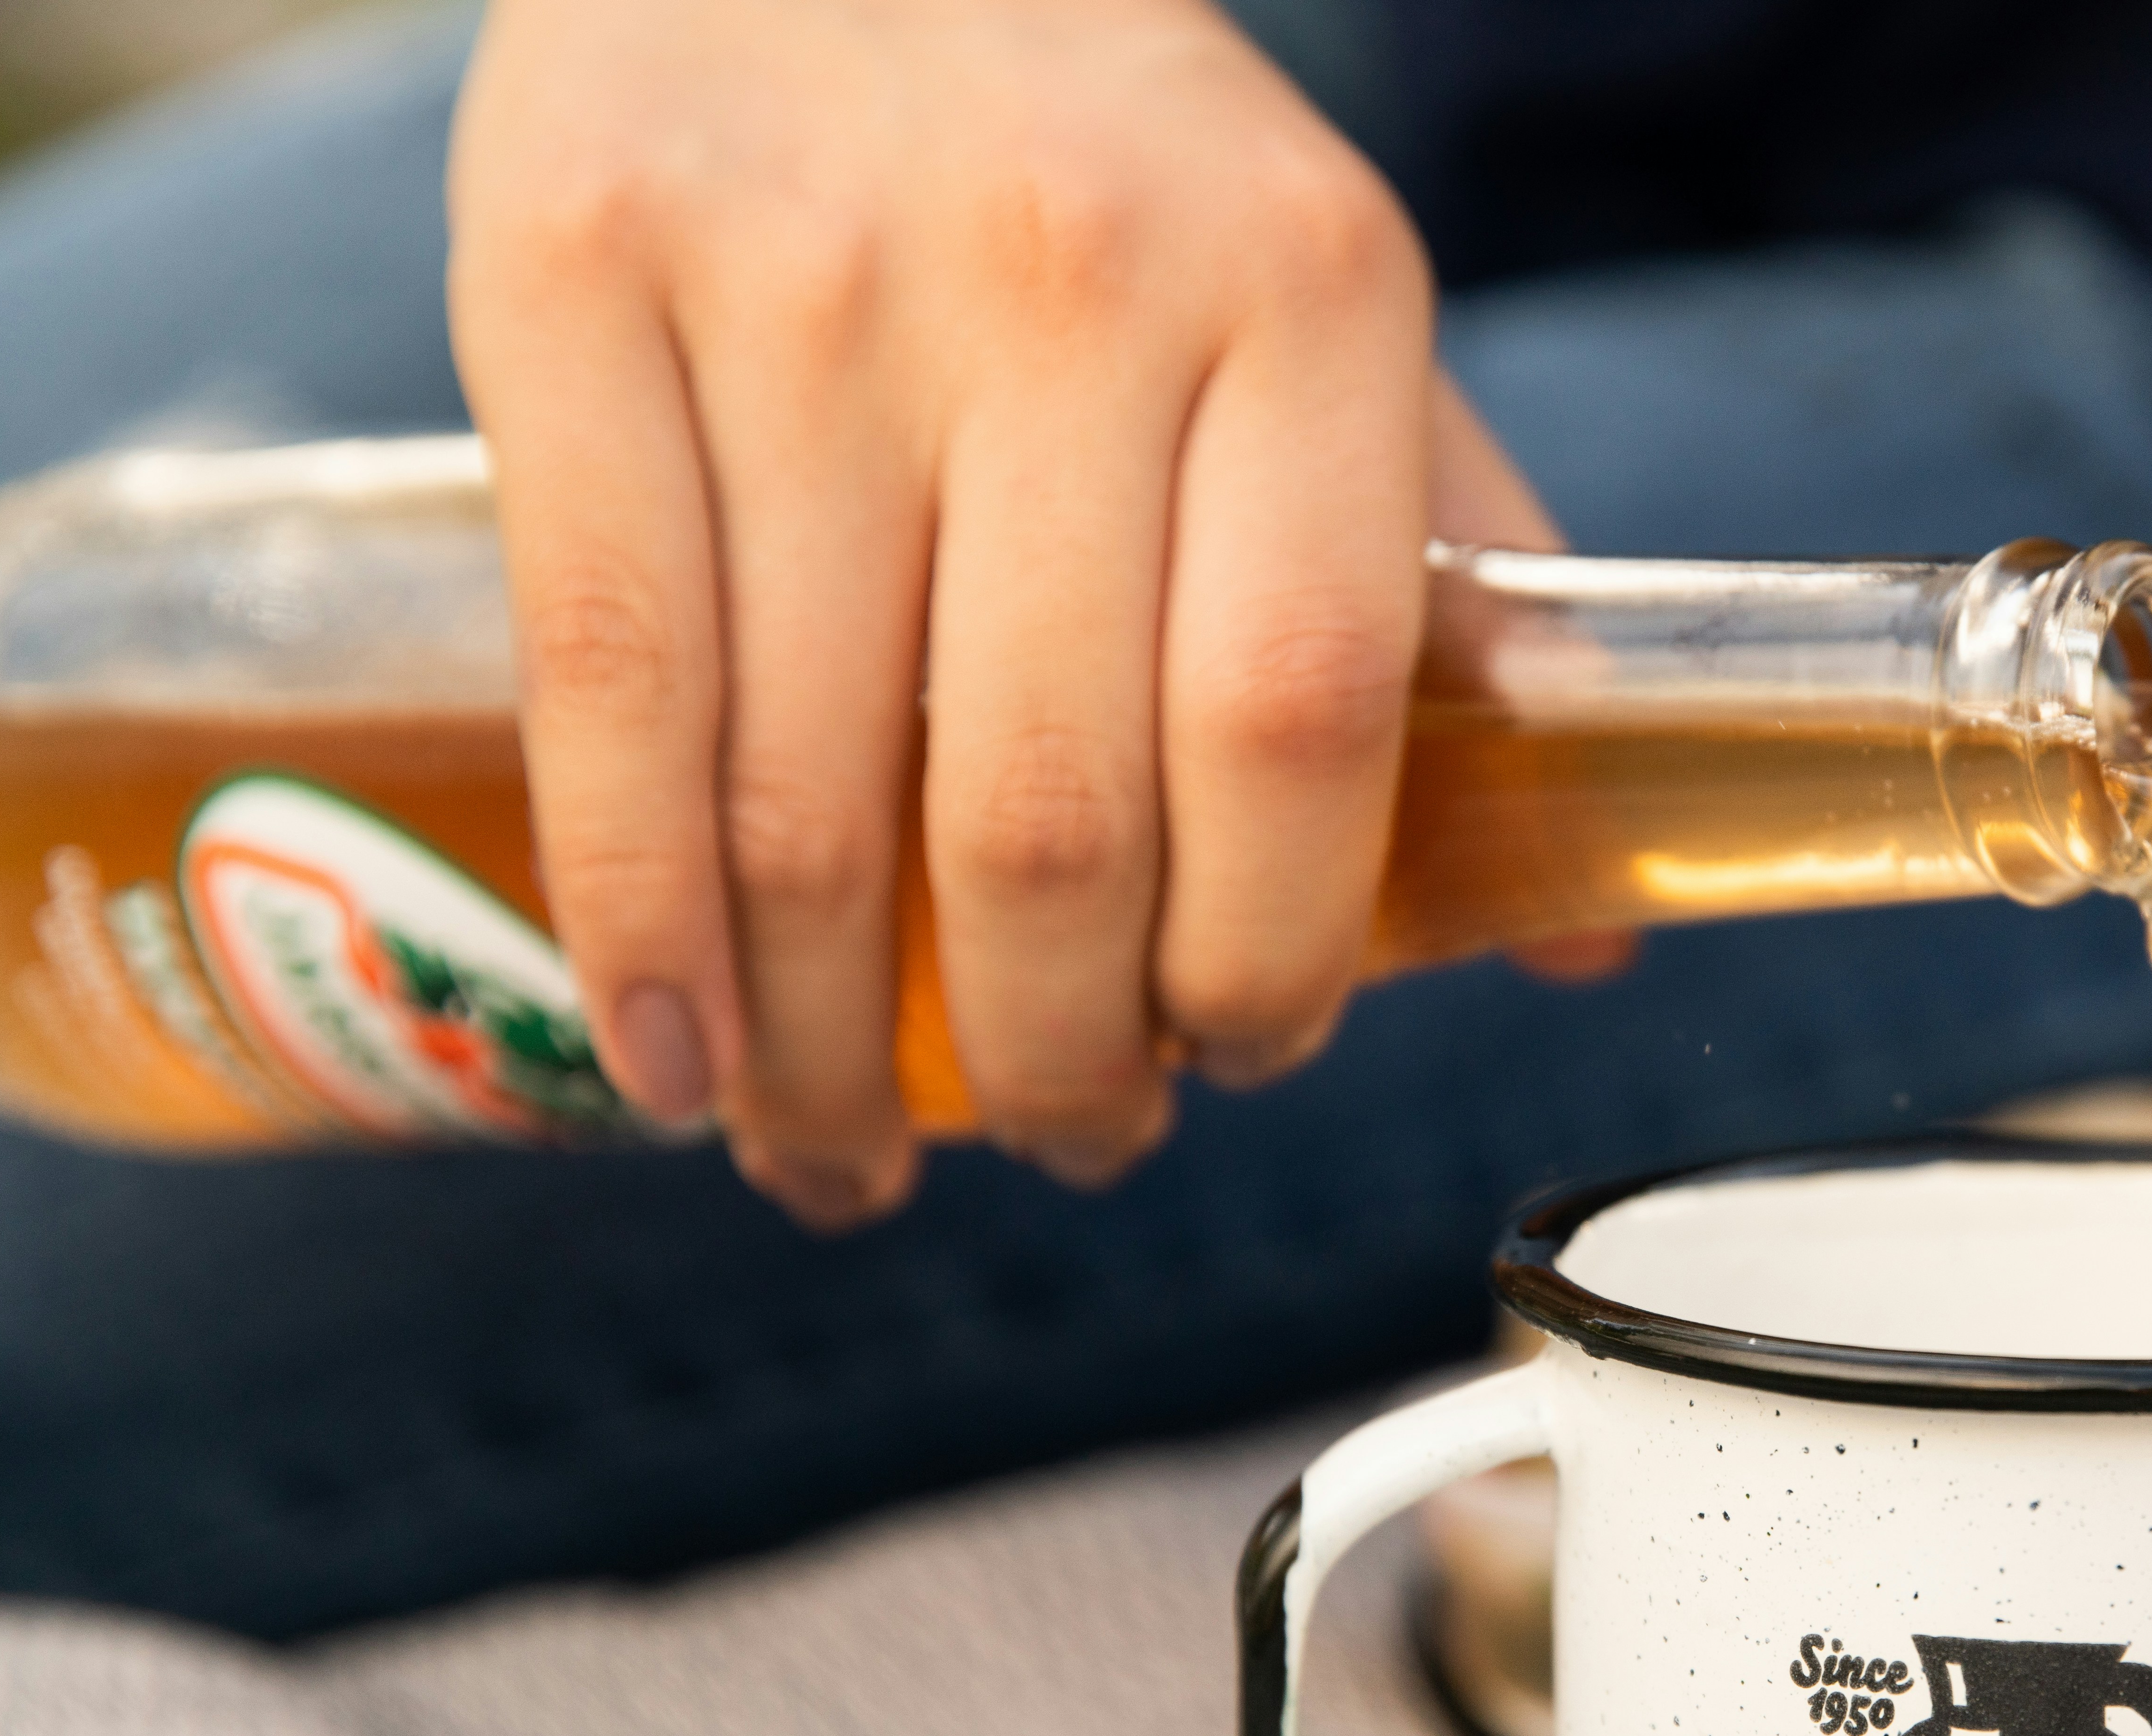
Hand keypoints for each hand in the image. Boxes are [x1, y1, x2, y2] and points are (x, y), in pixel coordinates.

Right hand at [449, 0, 1560, 1226]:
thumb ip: (1452, 605)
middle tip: (1067, 1132)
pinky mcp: (570, 278)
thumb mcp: (1328, 325)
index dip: (1269, 959)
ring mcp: (802, 283)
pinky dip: (637, 930)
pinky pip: (608, 689)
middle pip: (1050, 815)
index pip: (1298, 729)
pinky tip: (673, 1057)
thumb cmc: (1119, 166)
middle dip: (1055, 1057)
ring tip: (854, 1153)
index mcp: (1303, 295)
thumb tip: (1581, 920)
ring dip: (830, 1053)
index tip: (1237, 1056)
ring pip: (813, 800)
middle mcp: (1065, 281)